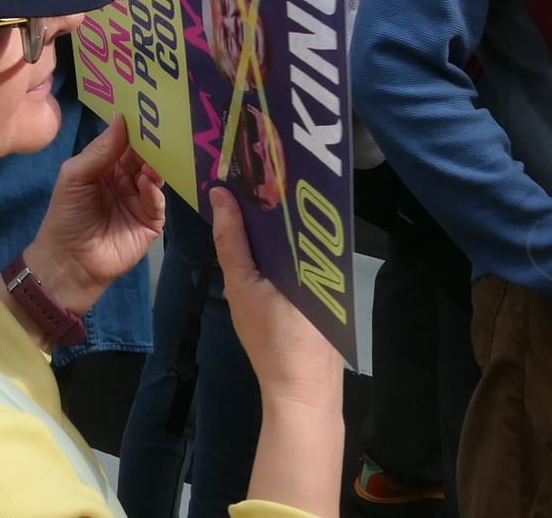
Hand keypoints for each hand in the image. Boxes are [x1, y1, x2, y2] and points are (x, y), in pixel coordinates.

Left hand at [23, 126, 165, 315]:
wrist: (70, 262)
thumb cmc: (67, 215)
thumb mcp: (76, 176)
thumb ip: (100, 150)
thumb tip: (122, 117)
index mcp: (105, 166)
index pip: (124, 141)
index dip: (133, 127)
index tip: (146, 107)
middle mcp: (126, 179)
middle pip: (143, 156)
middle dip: (151, 142)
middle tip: (163, 124)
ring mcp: (140, 200)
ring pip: (154, 175)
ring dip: (156, 163)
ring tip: (159, 150)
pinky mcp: (151, 222)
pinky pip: (158, 202)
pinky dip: (154, 191)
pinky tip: (147, 183)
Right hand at [209, 186, 340, 413]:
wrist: (300, 390)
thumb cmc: (271, 339)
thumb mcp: (242, 288)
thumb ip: (231, 241)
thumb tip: (221, 194)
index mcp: (313, 252)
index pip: (295, 204)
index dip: (271, 181)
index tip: (245, 160)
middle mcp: (328, 257)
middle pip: (297, 218)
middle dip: (270, 198)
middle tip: (239, 175)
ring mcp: (330, 275)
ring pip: (299, 237)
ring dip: (275, 222)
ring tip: (246, 200)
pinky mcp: (327, 290)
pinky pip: (303, 256)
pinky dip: (282, 246)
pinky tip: (260, 239)